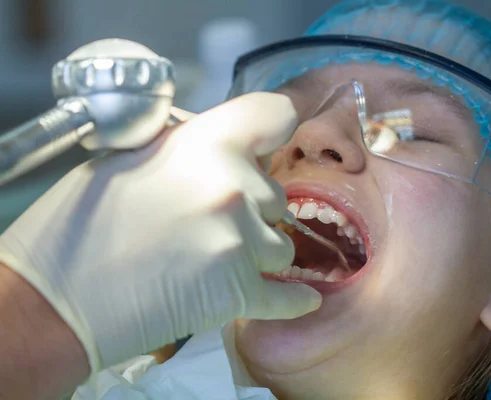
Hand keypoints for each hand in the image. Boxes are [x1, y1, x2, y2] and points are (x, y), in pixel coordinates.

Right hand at [0, 93, 321, 373]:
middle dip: (253, 209)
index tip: (276, 136)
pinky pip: (290, 296)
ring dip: (258, 253)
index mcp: (204, 143)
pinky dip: (292, 300)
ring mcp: (239, 241)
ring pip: (281, 245)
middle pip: (276, 195)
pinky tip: (298, 299)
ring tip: (217, 262)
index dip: (277, 125)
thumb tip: (229, 149)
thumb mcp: (131, 157)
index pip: (274, 114)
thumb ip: (191, 148)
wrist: (54, 299)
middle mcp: (232, 187)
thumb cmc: (79, 224)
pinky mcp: (239, 293)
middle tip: (213, 223)